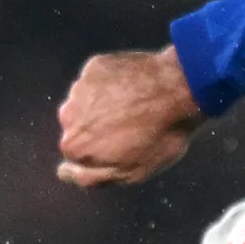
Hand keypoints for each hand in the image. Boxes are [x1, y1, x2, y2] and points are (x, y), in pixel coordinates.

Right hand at [57, 48, 203, 188]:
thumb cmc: (160, 137)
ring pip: (86, 103)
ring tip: (135, 109)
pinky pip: (98, 81)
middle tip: (130, 129)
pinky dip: (111, 86)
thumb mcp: (131, 173)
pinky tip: (134, 90)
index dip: (100, 155)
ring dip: (104, 106)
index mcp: (73, 145)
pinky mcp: (95, 66)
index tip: (123, 149)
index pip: (76, 156)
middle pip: (77, 128)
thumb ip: (91, 177)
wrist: (179, 89)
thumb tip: (64, 172)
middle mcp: (68, 114)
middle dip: (98, 130)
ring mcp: (81, 87)